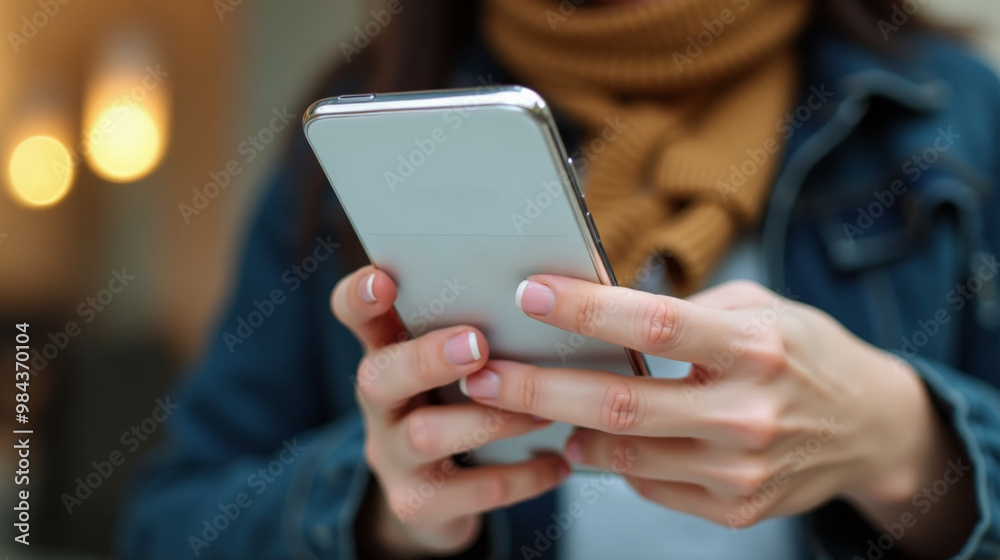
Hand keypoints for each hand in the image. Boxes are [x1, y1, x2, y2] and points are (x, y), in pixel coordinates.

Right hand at [331, 266, 568, 558]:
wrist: (434, 498)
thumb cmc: (457, 405)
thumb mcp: (451, 365)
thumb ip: (475, 327)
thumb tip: (547, 286)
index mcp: (388, 353)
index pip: (355, 316)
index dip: (359, 298)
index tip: (383, 279)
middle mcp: (381, 404)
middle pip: (380, 377)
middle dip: (427, 359)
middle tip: (477, 344)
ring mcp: (394, 457)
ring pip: (426, 435)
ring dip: (489, 418)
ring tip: (544, 411)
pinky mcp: (418, 504)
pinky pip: (470, 491)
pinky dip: (521, 477)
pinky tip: (559, 463)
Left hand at [460, 277, 974, 557]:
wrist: (869, 429)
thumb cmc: (804, 353)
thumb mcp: (761, 309)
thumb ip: (686, 312)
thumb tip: (599, 312)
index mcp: (756, 347)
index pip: (653, 324)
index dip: (585, 309)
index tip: (529, 293)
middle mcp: (749, 413)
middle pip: (620, 403)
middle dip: (537, 389)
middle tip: (481, 375)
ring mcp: (742, 470)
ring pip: (624, 453)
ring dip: (562, 428)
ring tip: (518, 405)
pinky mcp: (736, 509)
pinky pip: (649, 484)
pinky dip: (608, 460)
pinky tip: (584, 438)